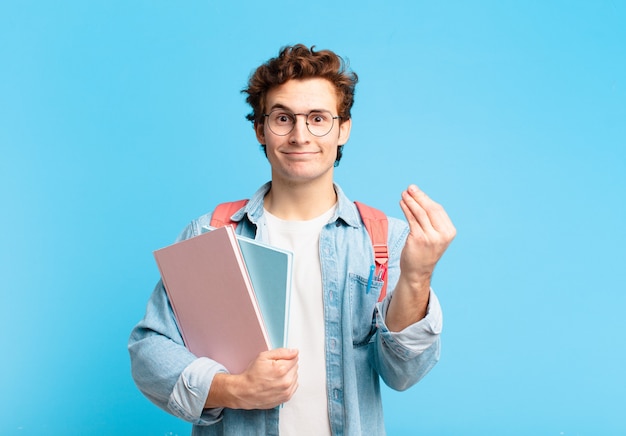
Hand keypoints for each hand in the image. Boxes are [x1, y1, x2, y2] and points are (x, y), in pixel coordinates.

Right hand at [205, 348, 298, 409]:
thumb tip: (294, 352)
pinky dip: (288, 384)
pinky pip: (294, 386)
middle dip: (287, 365)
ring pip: (295, 377)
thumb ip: (281, 352)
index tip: (279, 360)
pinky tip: (278, 383)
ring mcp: (287, 391)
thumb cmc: (252, 376)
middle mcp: (286, 381)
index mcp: (281, 369)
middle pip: (295, 367)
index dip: (286, 357)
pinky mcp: (286, 398)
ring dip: (288, 375)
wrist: (245, 392)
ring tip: (276, 376)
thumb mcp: (263, 357)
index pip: (294, 358)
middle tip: (275, 368)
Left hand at [386, 185, 454, 330]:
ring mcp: (431, 237)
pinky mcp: (418, 239)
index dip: (426, 199)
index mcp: (449, 232)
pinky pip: (411, 220)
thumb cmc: (424, 251)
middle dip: (418, 197)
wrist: (418, 271)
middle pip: (429, 209)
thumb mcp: (434, 235)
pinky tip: (402, 203)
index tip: (416, 191)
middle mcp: (442, 235)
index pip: (437, 210)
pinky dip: (406, 209)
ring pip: (419, 213)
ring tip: (403, 194)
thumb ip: (431, 220)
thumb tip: (420, 198)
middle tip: (409, 188)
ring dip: (410, 201)